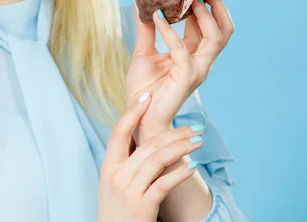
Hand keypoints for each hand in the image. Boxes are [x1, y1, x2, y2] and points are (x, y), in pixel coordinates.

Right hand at [98, 92, 203, 221]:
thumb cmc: (118, 211)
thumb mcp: (114, 184)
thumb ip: (126, 163)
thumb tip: (146, 141)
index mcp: (108, 166)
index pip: (118, 131)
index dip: (132, 112)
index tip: (147, 96)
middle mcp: (116, 175)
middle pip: (147, 143)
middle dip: (174, 132)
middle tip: (194, 125)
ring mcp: (129, 191)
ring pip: (158, 159)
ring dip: (182, 147)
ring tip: (199, 141)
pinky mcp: (142, 206)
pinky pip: (164, 184)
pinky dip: (180, 173)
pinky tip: (193, 166)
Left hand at [125, 0, 234, 143]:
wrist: (138, 118)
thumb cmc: (144, 90)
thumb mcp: (143, 53)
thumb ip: (146, 30)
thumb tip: (141, 4)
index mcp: (193, 55)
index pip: (208, 26)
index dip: (205, 4)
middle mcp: (201, 62)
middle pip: (223, 30)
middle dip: (216, 6)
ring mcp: (196, 70)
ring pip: (215, 38)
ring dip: (203, 15)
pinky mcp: (186, 77)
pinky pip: (182, 49)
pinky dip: (170, 31)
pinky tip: (157, 16)